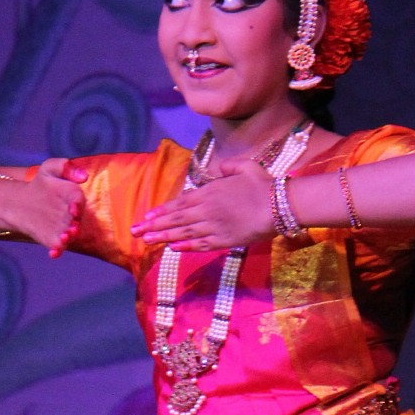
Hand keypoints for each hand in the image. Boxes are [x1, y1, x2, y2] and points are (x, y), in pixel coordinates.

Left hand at [0, 158, 86, 256]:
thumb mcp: (50, 168)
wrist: (23, 202)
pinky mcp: (54, 239)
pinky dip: (57, 251)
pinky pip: (58, 247)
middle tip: (72, 228)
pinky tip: (53, 254)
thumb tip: (84, 176)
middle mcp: (72, 215)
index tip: (74, 208)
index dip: (78, 205)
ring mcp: (64, 228)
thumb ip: (66, 166)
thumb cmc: (41, 184)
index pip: (78, 200)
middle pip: (76, 221)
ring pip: (69, 236)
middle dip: (75, 226)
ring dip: (68, 239)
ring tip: (64, 238)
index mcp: (73, 196)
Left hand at [131, 158, 273, 251]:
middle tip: (135, 232)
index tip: (147, 216)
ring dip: (163, 237)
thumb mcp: (245, 167)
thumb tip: (221, 169)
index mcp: (209, 192)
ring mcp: (214, 226)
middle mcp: (207, 210)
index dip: (162, 210)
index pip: (179, 202)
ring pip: (183, 232)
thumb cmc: (264, 184)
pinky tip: (172, 248)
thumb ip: (228, 167)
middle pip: (175, 219)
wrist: (279, 205)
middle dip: (154, 225)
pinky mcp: (224, 240)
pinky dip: (186, 246)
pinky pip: (201, 244)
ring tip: (146, 241)